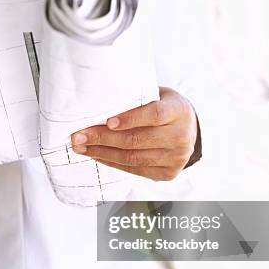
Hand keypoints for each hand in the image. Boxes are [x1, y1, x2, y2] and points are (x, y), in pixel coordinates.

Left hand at [71, 87, 197, 180]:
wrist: (189, 129)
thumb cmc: (165, 107)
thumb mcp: (158, 95)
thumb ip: (137, 98)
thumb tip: (99, 102)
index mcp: (179, 111)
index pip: (154, 115)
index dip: (130, 119)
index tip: (107, 121)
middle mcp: (180, 137)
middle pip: (137, 140)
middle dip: (103, 138)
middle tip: (79, 135)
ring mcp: (175, 158)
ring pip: (133, 158)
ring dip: (102, 153)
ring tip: (82, 147)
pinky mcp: (168, 173)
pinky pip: (135, 170)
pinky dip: (113, 162)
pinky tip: (97, 155)